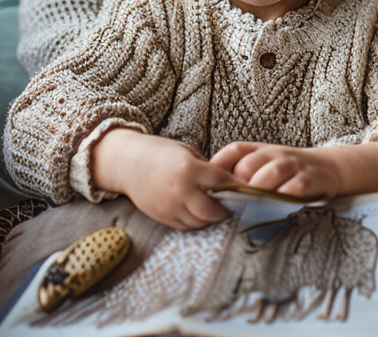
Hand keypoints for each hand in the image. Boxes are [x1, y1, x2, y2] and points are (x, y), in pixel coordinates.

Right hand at [90, 128, 235, 229]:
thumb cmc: (161, 152)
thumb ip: (207, 168)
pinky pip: (186, 226)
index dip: (238, 187)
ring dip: (213, 219)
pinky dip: (198, 222)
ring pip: (200, 222)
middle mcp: (179, 191)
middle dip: (227, 210)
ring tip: (223, 212)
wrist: (129, 163)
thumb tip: (228, 182)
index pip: (221, 183)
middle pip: (213, 210)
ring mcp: (169, 207)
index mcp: (188, 169)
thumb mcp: (188, 152)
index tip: (249, 189)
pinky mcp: (162, 217)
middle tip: (238, 206)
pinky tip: (204, 215)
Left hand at [210, 142, 340, 200]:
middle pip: (250, 162)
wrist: (327, 168)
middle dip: (238, 181)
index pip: (235, 150)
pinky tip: (276, 207)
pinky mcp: (309, 179)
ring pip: (273, 170)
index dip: (219, 164)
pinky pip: (295, 186)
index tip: (208, 185)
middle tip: (231, 201)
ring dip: (260, 188)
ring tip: (251, 205)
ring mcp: (294, 165)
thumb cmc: (288, 172)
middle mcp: (275, 154)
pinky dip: (284, 196)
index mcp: (261, 151)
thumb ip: (242, 175)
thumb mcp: (265, 166)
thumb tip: (210, 192)